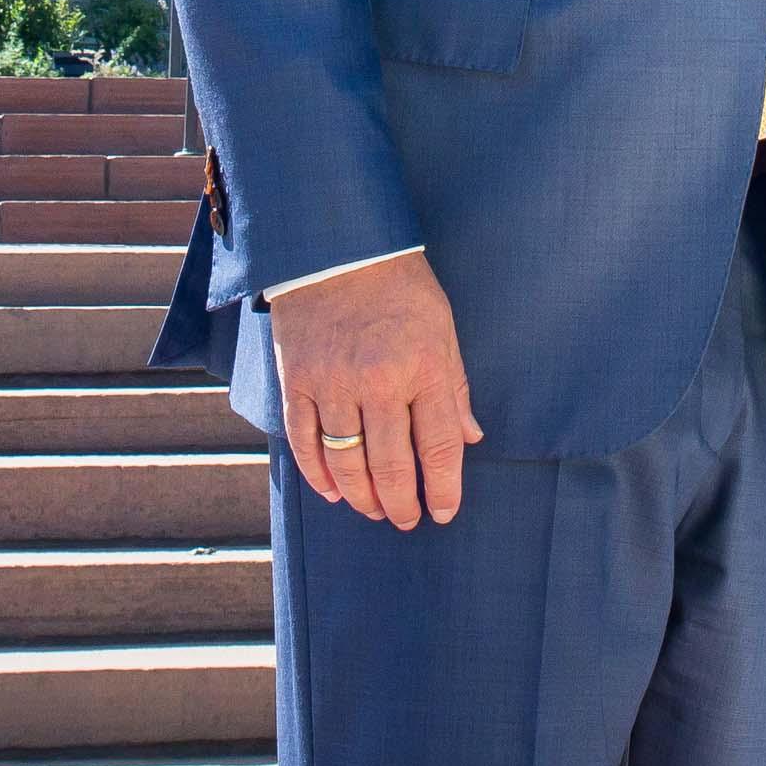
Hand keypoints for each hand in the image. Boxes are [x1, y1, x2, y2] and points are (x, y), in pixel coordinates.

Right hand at [268, 249, 483, 528]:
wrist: (337, 244)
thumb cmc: (400, 287)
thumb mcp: (443, 330)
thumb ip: (454, 387)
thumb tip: (470, 439)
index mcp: (424, 367)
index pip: (439, 447)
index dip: (443, 488)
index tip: (443, 512)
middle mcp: (379, 381)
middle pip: (391, 465)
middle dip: (401, 503)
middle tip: (404, 521)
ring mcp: (333, 382)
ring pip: (347, 462)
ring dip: (362, 496)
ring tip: (372, 510)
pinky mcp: (296, 379)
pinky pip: (305, 441)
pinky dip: (318, 473)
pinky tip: (333, 490)